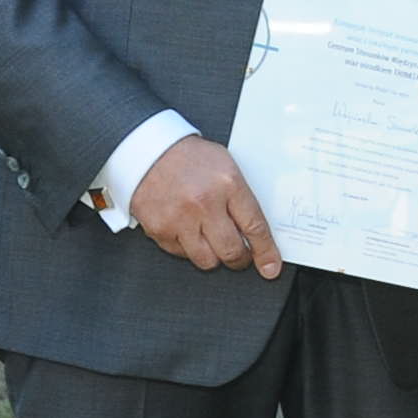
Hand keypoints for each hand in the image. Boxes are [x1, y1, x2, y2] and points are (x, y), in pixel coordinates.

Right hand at [131, 133, 284, 277]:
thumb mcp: (226, 166)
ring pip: (207, 260)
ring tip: (213, 243)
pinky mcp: (159, 229)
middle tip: (240, 256)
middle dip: (240, 260)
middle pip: (231, 251)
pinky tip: (189, 232)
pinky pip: (181, 254)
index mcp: (227, 184)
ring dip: (215, 257)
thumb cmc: (189, 157)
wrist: (147, 150)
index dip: (265, 253)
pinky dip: (189, 249)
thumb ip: (242, 198)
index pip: (254, 227)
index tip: (270, 267)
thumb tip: (256, 229)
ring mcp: (179, 218)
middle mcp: (204, 203)